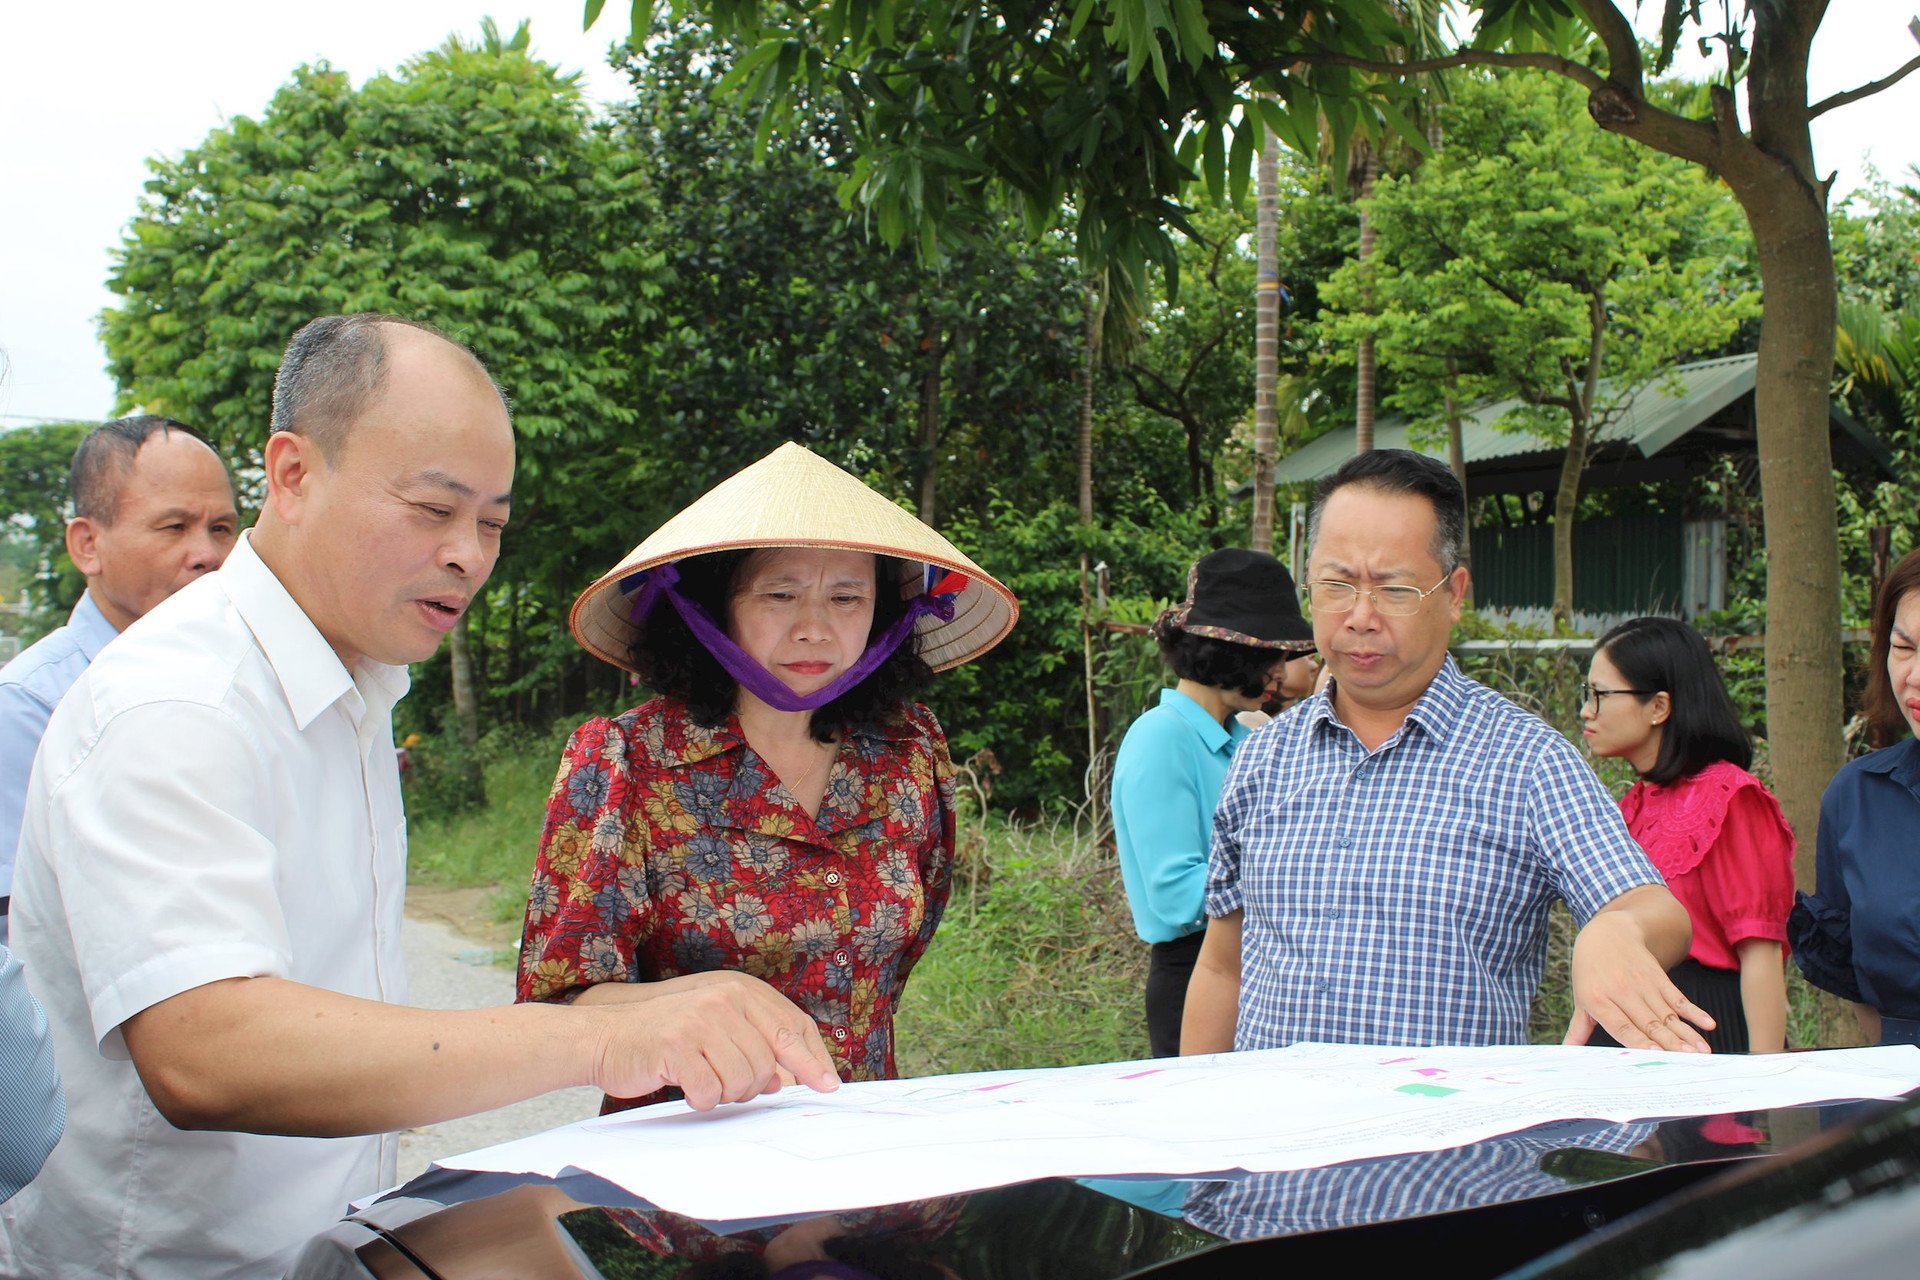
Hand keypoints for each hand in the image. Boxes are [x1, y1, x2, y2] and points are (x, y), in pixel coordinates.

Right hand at [586, 970, 839, 1108]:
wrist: (606, 1035)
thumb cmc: (667, 1036)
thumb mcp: (718, 1025)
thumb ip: (757, 1042)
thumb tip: (796, 1077)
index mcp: (741, 989)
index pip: (793, 1026)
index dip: (814, 1060)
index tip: (829, 1086)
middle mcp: (725, 998)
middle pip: (771, 1061)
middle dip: (756, 1086)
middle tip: (729, 1086)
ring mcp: (701, 1019)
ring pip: (745, 1080)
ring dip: (727, 1093)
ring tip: (703, 1080)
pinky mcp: (677, 1044)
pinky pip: (711, 1091)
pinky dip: (702, 1099)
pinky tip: (686, 1087)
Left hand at [1567, 910, 1714, 1052]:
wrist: (1608, 933)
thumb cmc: (1590, 971)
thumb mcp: (1580, 996)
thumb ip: (1578, 1027)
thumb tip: (1566, 1052)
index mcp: (1599, 1000)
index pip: (1621, 1025)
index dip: (1639, 1041)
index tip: (1656, 1055)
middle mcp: (1623, 993)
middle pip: (1650, 1022)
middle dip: (1671, 1043)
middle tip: (1690, 1061)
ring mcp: (1643, 985)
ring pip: (1667, 1014)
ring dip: (1687, 1033)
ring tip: (1703, 1052)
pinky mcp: (1659, 978)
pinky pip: (1678, 998)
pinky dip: (1694, 1011)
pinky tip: (1708, 1023)